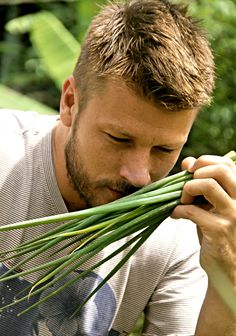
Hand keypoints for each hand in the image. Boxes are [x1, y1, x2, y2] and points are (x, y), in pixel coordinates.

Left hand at [172, 155, 235, 284]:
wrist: (229, 269)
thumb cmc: (218, 232)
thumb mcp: (212, 205)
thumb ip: (202, 183)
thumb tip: (187, 161)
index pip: (227, 164)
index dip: (205, 161)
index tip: (190, 170)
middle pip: (220, 170)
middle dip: (196, 173)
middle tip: (186, 186)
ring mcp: (232, 215)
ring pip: (208, 185)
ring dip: (188, 190)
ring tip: (183, 200)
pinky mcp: (219, 230)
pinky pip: (193, 211)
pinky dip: (179, 210)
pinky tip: (175, 214)